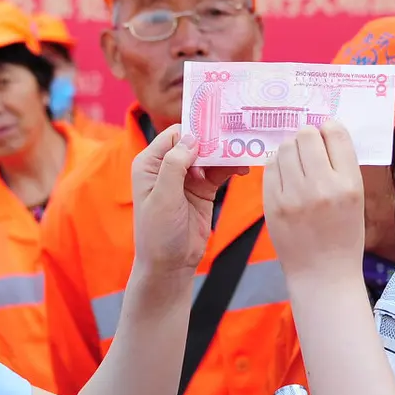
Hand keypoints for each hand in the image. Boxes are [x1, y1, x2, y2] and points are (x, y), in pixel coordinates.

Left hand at [131, 124, 248, 274]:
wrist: (170, 265)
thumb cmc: (158, 233)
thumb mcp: (164, 197)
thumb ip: (175, 165)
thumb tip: (192, 138)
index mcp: (150, 164)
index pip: (175, 135)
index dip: (196, 131)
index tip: (219, 129)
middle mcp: (167, 166)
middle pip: (196, 142)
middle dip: (215, 140)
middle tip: (238, 138)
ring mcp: (186, 178)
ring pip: (210, 155)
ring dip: (227, 154)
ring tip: (244, 154)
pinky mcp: (202, 189)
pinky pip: (219, 171)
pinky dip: (231, 167)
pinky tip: (243, 168)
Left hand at [263, 121, 364, 281]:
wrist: (322, 274)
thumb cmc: (343, 236)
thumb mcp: (356, 199)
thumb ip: (342, 166)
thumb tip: (325, 132)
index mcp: (349, 184)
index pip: (335, 133)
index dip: (329, 129)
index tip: (326, 136)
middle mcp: (321, 187)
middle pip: (306, 135)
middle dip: (307, 137)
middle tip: (309, 150)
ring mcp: (293, 196)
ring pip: (285, 148)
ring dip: (291, 149)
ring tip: (296, 163)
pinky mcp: (272, 204)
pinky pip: (270, 167)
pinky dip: (277, 166)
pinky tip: (285, 177)